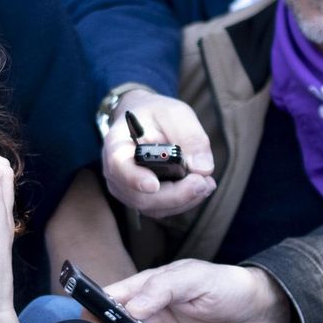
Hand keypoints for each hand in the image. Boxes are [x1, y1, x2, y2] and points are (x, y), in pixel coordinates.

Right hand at [102, 90, 216, 218]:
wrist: (144, 120)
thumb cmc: (156, 115)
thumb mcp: (175, 113)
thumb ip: (190, 136)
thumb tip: (203, 169)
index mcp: (117, 145)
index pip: (118, 166)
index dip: (133, 178)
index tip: (153, 185)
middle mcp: (116, 173)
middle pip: (139, 196)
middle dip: (175, 194)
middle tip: (203, 182)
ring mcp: (127, 189)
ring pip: (152, 207)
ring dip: (183, 201)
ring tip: (207, 184)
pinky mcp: (141, 198)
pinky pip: (161, 209)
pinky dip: (183, 202)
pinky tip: (200, 187)